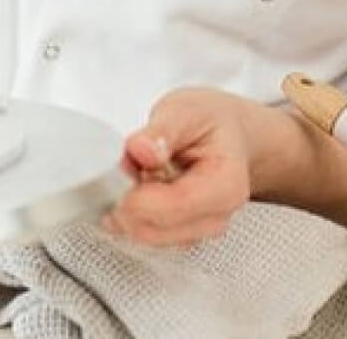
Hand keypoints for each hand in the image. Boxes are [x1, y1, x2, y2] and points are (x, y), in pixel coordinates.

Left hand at [102, 87, 254, 247]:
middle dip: (128, 200)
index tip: (117, 173)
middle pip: (155, 229)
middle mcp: (215, 217)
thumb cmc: (210, 125)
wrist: (228, 136)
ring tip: (139, 172)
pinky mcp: (179, 237)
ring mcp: (197, 231)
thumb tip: (141, 150)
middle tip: (125, 165)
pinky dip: (130, 213)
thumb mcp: (187, 110)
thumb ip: (163, 130)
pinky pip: (142, 234)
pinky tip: (139, 187)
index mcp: (225, 185)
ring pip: (144, 236)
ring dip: (128, 207)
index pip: (175, 206)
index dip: (137, 196)